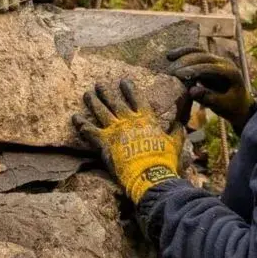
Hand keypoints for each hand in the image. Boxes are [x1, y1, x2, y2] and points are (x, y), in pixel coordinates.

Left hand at [72, 79, 184, 202]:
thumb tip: (181, 123)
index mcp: (146, 119)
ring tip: (87, 94)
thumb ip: (176, 132)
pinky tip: (75, 118)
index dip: (129, 89)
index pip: (136, 99)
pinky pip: (89, 131)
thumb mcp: (175, 144)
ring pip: (100, 112)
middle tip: (98, 84)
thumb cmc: (164, 161)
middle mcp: (128, 121)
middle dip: (106, 92)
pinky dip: (81, 124)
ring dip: (93, 102)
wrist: (150, 176)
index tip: (123, 81)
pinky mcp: (104, 143)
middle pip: (114, 102)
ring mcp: (115, 130)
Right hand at [167, 46, 253, 132]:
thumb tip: (191, 91)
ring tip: (168, 58)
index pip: (210, 67)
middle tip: (170, 72)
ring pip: (198, 51)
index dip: (193, 70)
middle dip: (185, 62)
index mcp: (231, 72)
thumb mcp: (223, 107)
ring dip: (183, 54)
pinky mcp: (209, 62)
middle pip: (203, 57)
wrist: (240, 104)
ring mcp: (216, 60)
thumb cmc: (232, 107)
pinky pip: (195, 54)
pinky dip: (183, 53)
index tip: (178, 75)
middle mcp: (224, 62)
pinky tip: (170, 55)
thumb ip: (209, 99)